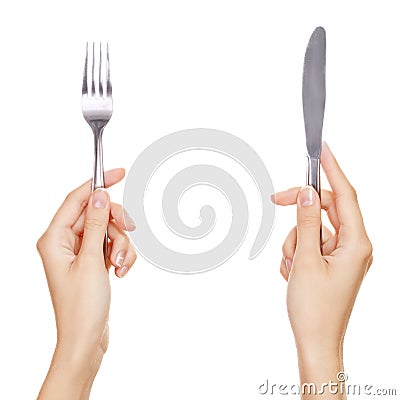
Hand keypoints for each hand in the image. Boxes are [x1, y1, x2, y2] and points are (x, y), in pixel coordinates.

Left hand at [37, 168, 136, 399]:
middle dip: (116, 227)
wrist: (87, 338)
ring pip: (109, 230)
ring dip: (121, 246)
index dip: (98, 184)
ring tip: (119, 267)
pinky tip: (120, 273)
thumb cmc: (82, 307)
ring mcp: (80, 252)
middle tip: (123, 240)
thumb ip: (97, 224)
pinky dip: (121, 256)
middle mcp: (65, 242)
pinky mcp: (92, 261)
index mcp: (54, 238)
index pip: (77, 199)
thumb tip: (100, 194)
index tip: (119, 172)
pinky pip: (112, 245)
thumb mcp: (92, 260)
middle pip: (98, 214)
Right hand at [272, 143, 372, 394]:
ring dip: (294, 241)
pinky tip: (293, 273)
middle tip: (276, 200)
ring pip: (311, 227)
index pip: (344, 195)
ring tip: (291, 267)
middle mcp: (352, 245)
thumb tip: (307, 192)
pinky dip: (295, 252)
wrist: (315, 341)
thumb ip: (306, 222)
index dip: (333, 169)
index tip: (323, 149)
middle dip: (299, 211)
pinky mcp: (329, 262)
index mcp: (356, 243)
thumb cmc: (315, 309)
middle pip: (323, 209)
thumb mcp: (306, 261)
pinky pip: (308, 243)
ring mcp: (340, 254)